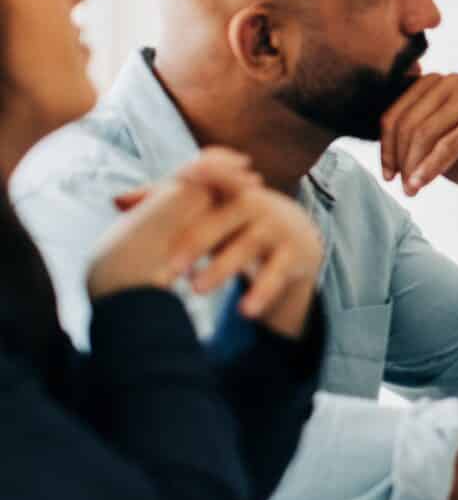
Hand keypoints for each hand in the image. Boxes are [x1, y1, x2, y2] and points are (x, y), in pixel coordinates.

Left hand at [94, 150, 324, 336]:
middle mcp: (257, 205)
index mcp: (231, 190)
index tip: (163, 210)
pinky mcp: (295, 254)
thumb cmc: (237, 221)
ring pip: (247, 248)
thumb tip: (117, 200)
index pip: (208, 188)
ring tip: (196, 290)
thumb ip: (165, 202)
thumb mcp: (208, 208)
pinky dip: (261, 293)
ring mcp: (278, 229)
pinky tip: (244, 311)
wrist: (298, 235)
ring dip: (221, 268)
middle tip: (168, 270)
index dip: (188, 196)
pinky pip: (276, 274)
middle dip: (195, 243)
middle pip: (223, 221)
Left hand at [378, 74, 457, 197]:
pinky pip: (448, 145)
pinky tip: (421, 184)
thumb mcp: (430, 141)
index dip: (386, 148)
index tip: (388, 175)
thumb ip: (406, 133)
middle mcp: (451, 82)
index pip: (395, 114)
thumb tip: (377, 142)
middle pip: (408, 123)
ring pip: (425, 133)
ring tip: (411, 189)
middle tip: (402, 185)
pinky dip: (430, 167)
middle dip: (400, 158)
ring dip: (414, 166)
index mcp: (432, 82)